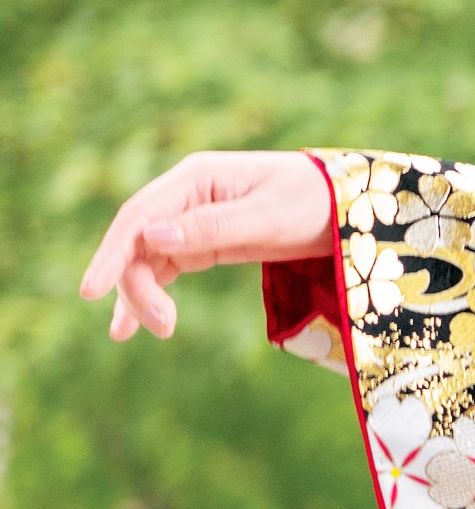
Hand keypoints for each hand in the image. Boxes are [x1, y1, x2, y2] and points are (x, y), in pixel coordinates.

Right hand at [79, 151, 333, 340]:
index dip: (112, 253)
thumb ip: (213, 227)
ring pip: (147, 259)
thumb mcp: (269, 216)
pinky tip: (135, 325)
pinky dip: (150, 294)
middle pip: (138, 242)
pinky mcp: (203, 241)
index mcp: (196, 177)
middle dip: (136, 284)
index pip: (139, 216)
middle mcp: (185, 195)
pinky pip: (165, 268)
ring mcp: (191, 218)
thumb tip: (151, 237)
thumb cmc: (314, 201)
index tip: (91, 290)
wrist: (348, 207)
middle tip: (160, 326)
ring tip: (154, 331)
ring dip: (142, 295)